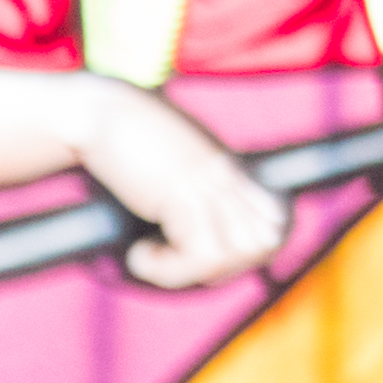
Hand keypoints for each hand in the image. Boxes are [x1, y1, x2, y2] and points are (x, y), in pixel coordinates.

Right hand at [71, 79, 289, 286]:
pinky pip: (197, 254)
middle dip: (222, 268)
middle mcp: (230, 175)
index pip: (281, 222)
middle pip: (263, 244)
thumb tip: (204, 235)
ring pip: (230, 255)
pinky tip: (137, 253)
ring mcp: (209, 183)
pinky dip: (162, 269)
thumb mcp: (178, 164)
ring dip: (185, 271)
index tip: (207, 252)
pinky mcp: (183, 192)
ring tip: (153, 254)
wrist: (101, 111)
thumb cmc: (127, 139)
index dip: (256, 249)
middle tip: (177, 257)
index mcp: (234, 168)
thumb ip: (202, 189)